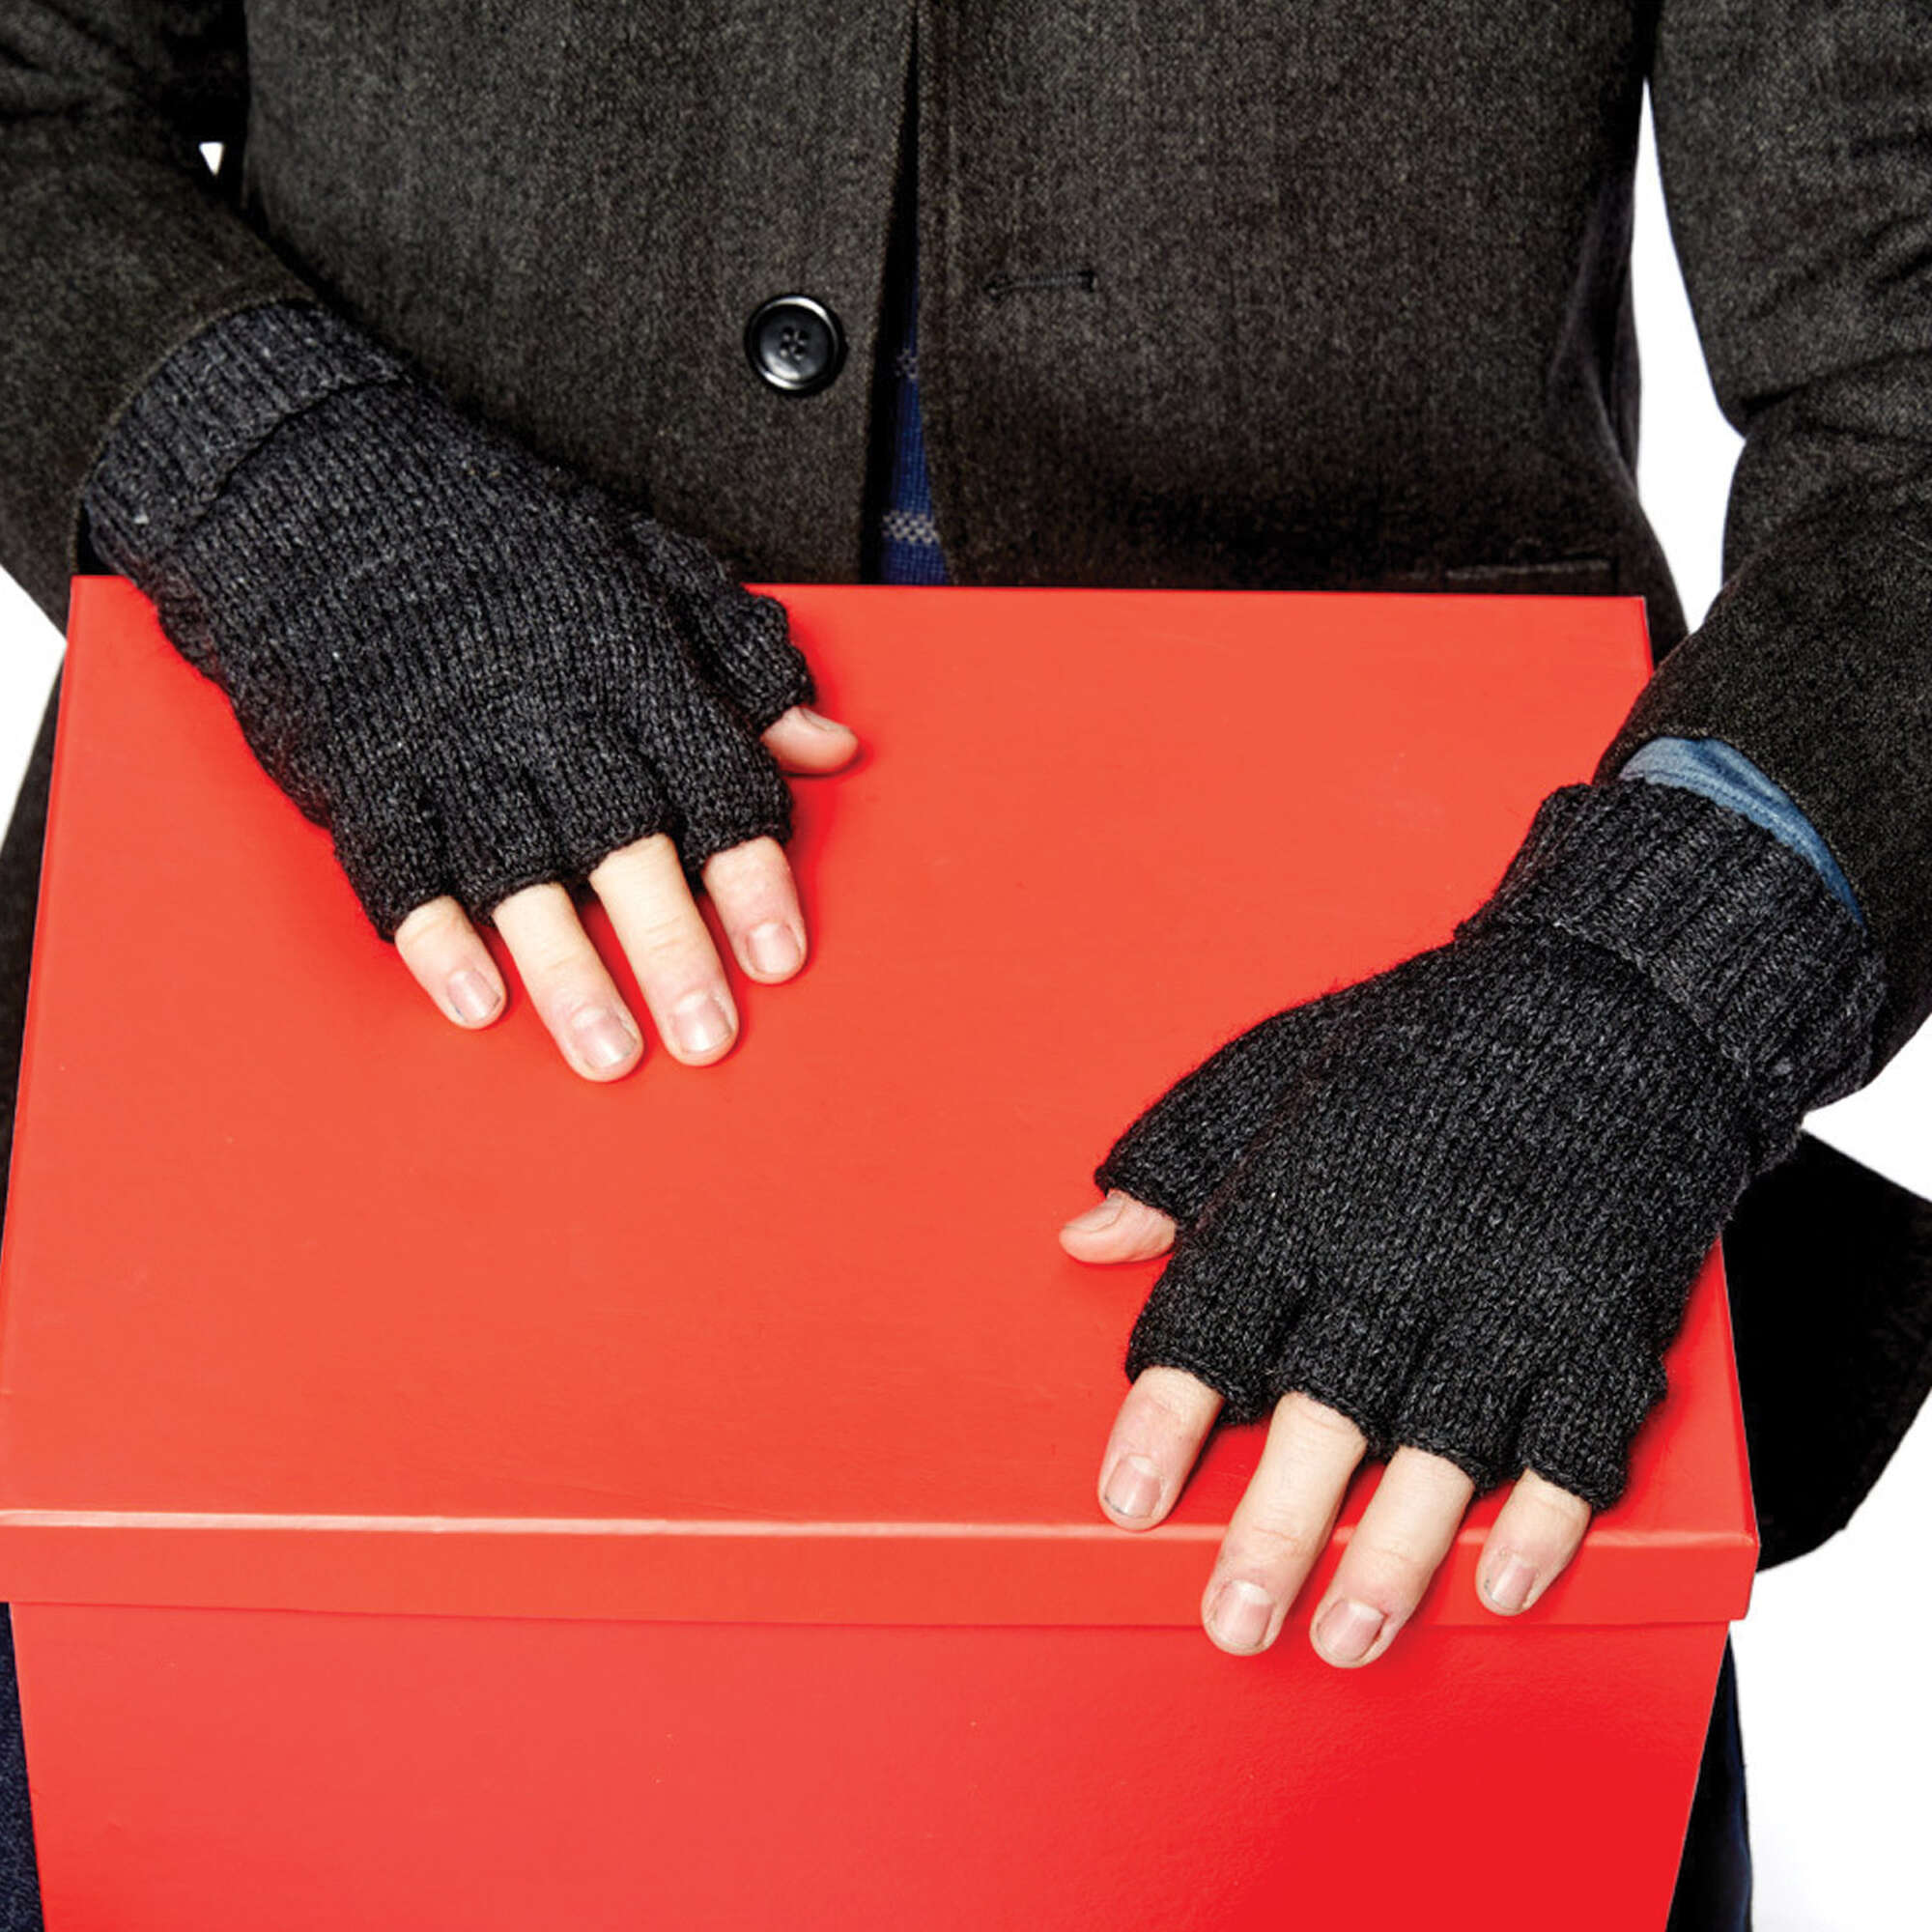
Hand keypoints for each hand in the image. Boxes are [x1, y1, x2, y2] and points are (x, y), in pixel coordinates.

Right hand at [84, 302, 858, 1078]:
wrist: (322, 487)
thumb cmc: (503, 536)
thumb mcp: (648, 567)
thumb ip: (743, 661)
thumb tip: (829, 745)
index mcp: (625, 656)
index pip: (712, 779)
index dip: (752, 875)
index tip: (782, 957)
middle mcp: (542, 704)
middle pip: (623, 841)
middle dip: (671, 947)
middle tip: (708, 1035)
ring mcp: (447, 739)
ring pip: (516, 872)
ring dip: (565, 973)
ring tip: (608, 1053)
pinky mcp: (363, 765)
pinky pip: (398, 867)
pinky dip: (436, 939)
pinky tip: (478, 1002)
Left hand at [1060, 779, 1882, 1662]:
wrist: (1605, 1005)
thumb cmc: (1417, 1049)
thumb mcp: (1271, 1073)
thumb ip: (1177, 1161)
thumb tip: (1086, 1238)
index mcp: (1303, 1198)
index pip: (1215, 1325)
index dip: (1165, 1421)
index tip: (1126, 1499)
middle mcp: (1399, 1256)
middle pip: (1325, 1412)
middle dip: (1277, 1529)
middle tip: (1233, 1622)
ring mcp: (1509, 1292)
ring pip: (1446, 1449)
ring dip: (1397, 1555)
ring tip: (1347, 1639)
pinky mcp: (1602, 1317)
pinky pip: (1578, 1438)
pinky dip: (1547, 1519)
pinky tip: (1502, 1583)